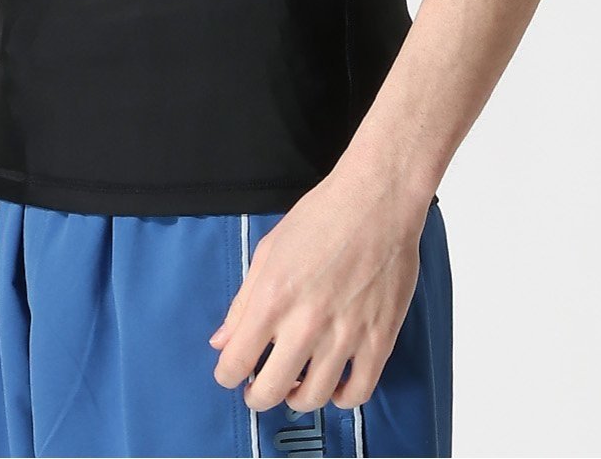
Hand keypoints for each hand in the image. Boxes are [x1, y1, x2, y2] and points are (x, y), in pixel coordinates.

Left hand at [209, 169, 428, 413]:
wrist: (377, 201)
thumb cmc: (320, 217)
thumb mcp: (269, 250)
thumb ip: (243, 301)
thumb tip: (220, 342)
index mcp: (272, 298)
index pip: (235, 363)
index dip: (227, 375)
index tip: (231, 373)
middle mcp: (306, 323)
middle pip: (270, 391)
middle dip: (257, 396)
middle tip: (259, 388)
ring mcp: (345, 335)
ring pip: (314, 398)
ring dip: (297, 399)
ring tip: (295, 385)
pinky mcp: (379, 339)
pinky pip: (359, 392)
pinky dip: (343, 398)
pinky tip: (335, 386)